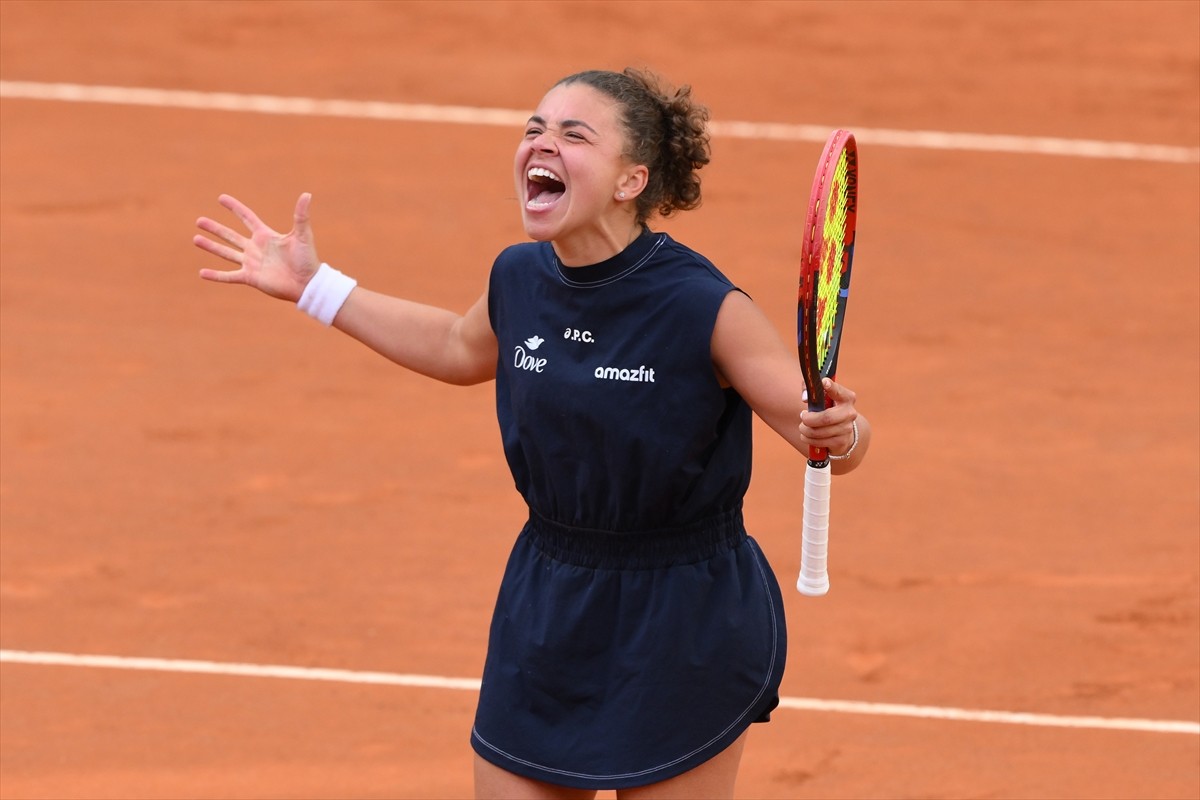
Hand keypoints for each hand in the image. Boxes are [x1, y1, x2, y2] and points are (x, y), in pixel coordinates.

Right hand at [194, 193, 319, 301]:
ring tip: (196, 239)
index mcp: (265, 236)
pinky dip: (215, 276)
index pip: (246, 217)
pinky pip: (229, 276)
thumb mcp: (302, 235)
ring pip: (226, 253)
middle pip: (230, 235)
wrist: (307, 284)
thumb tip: (307, 194)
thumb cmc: (307, 259)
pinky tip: (201, 273)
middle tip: (199, 221)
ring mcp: (251, 263)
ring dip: (211, 246)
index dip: (234, 207)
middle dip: (215, 228)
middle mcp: (255, 248)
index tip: (221, 198)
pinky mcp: (250, 278)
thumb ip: (301, 215)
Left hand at [799, 377, 858, 456]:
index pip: (839, 391)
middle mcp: (850, 413)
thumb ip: (811, 390)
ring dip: (805, 430)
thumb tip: (805, 397)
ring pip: (819, 432)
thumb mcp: (822, 396)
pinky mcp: (842, 442)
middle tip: (802, 416)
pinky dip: (808, 439)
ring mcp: (847, 429)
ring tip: (802, 427)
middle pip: (826, 418)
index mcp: (846, 397)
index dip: (831, 387)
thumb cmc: (827, 408)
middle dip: (810, 419)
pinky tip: (806, 435)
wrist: (842, 430)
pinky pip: (819, 442)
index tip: (824, 382)